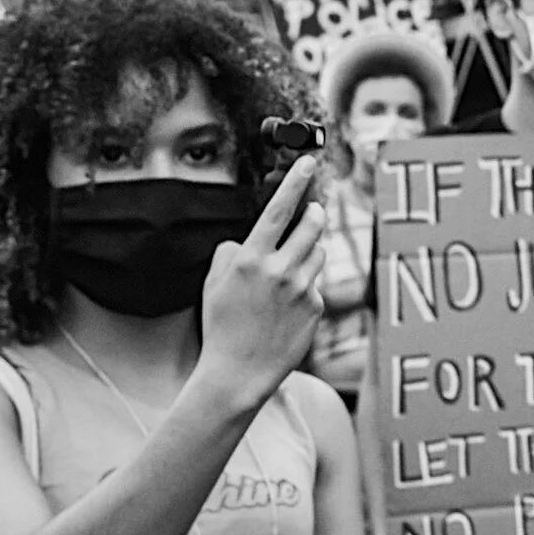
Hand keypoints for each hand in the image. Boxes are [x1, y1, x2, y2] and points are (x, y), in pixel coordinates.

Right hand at [197, 159, 326, 405]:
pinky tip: (287, 308)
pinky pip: (316, 283)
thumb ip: (233, 252)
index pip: (279, 209)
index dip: (294, 181)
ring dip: (309, 252)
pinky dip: (305, 286)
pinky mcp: (316, 307)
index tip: (307, 161)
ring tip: (287, 273)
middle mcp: (280, 269)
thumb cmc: (222, 326)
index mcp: (251, 259)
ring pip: (318, 252)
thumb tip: (250, 239)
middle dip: (314, 213)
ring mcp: (302, 289)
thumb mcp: (215, 283)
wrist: (238, 373)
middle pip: (312, 224)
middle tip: (313, 210)